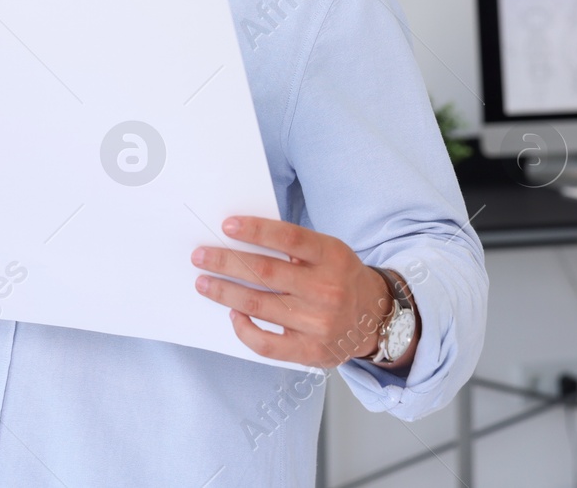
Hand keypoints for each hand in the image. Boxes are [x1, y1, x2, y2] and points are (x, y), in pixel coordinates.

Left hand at [192, 216, 406, 369]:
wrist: (375, 319)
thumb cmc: (340, 278)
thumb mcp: (328, 252)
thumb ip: (293, 246)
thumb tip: (240, 239)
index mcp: (332, 257)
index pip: (289, 238)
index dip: (256, 230)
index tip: (227, 225)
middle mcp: (327, 290)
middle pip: (266, 273)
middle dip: (226, 262)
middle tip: (200, 256)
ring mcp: (319, 323)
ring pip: (260, 305)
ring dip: (225, 293)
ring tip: (204, 283)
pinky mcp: (311, 351)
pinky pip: (267, 343)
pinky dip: (244, 329)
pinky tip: (233, 314)